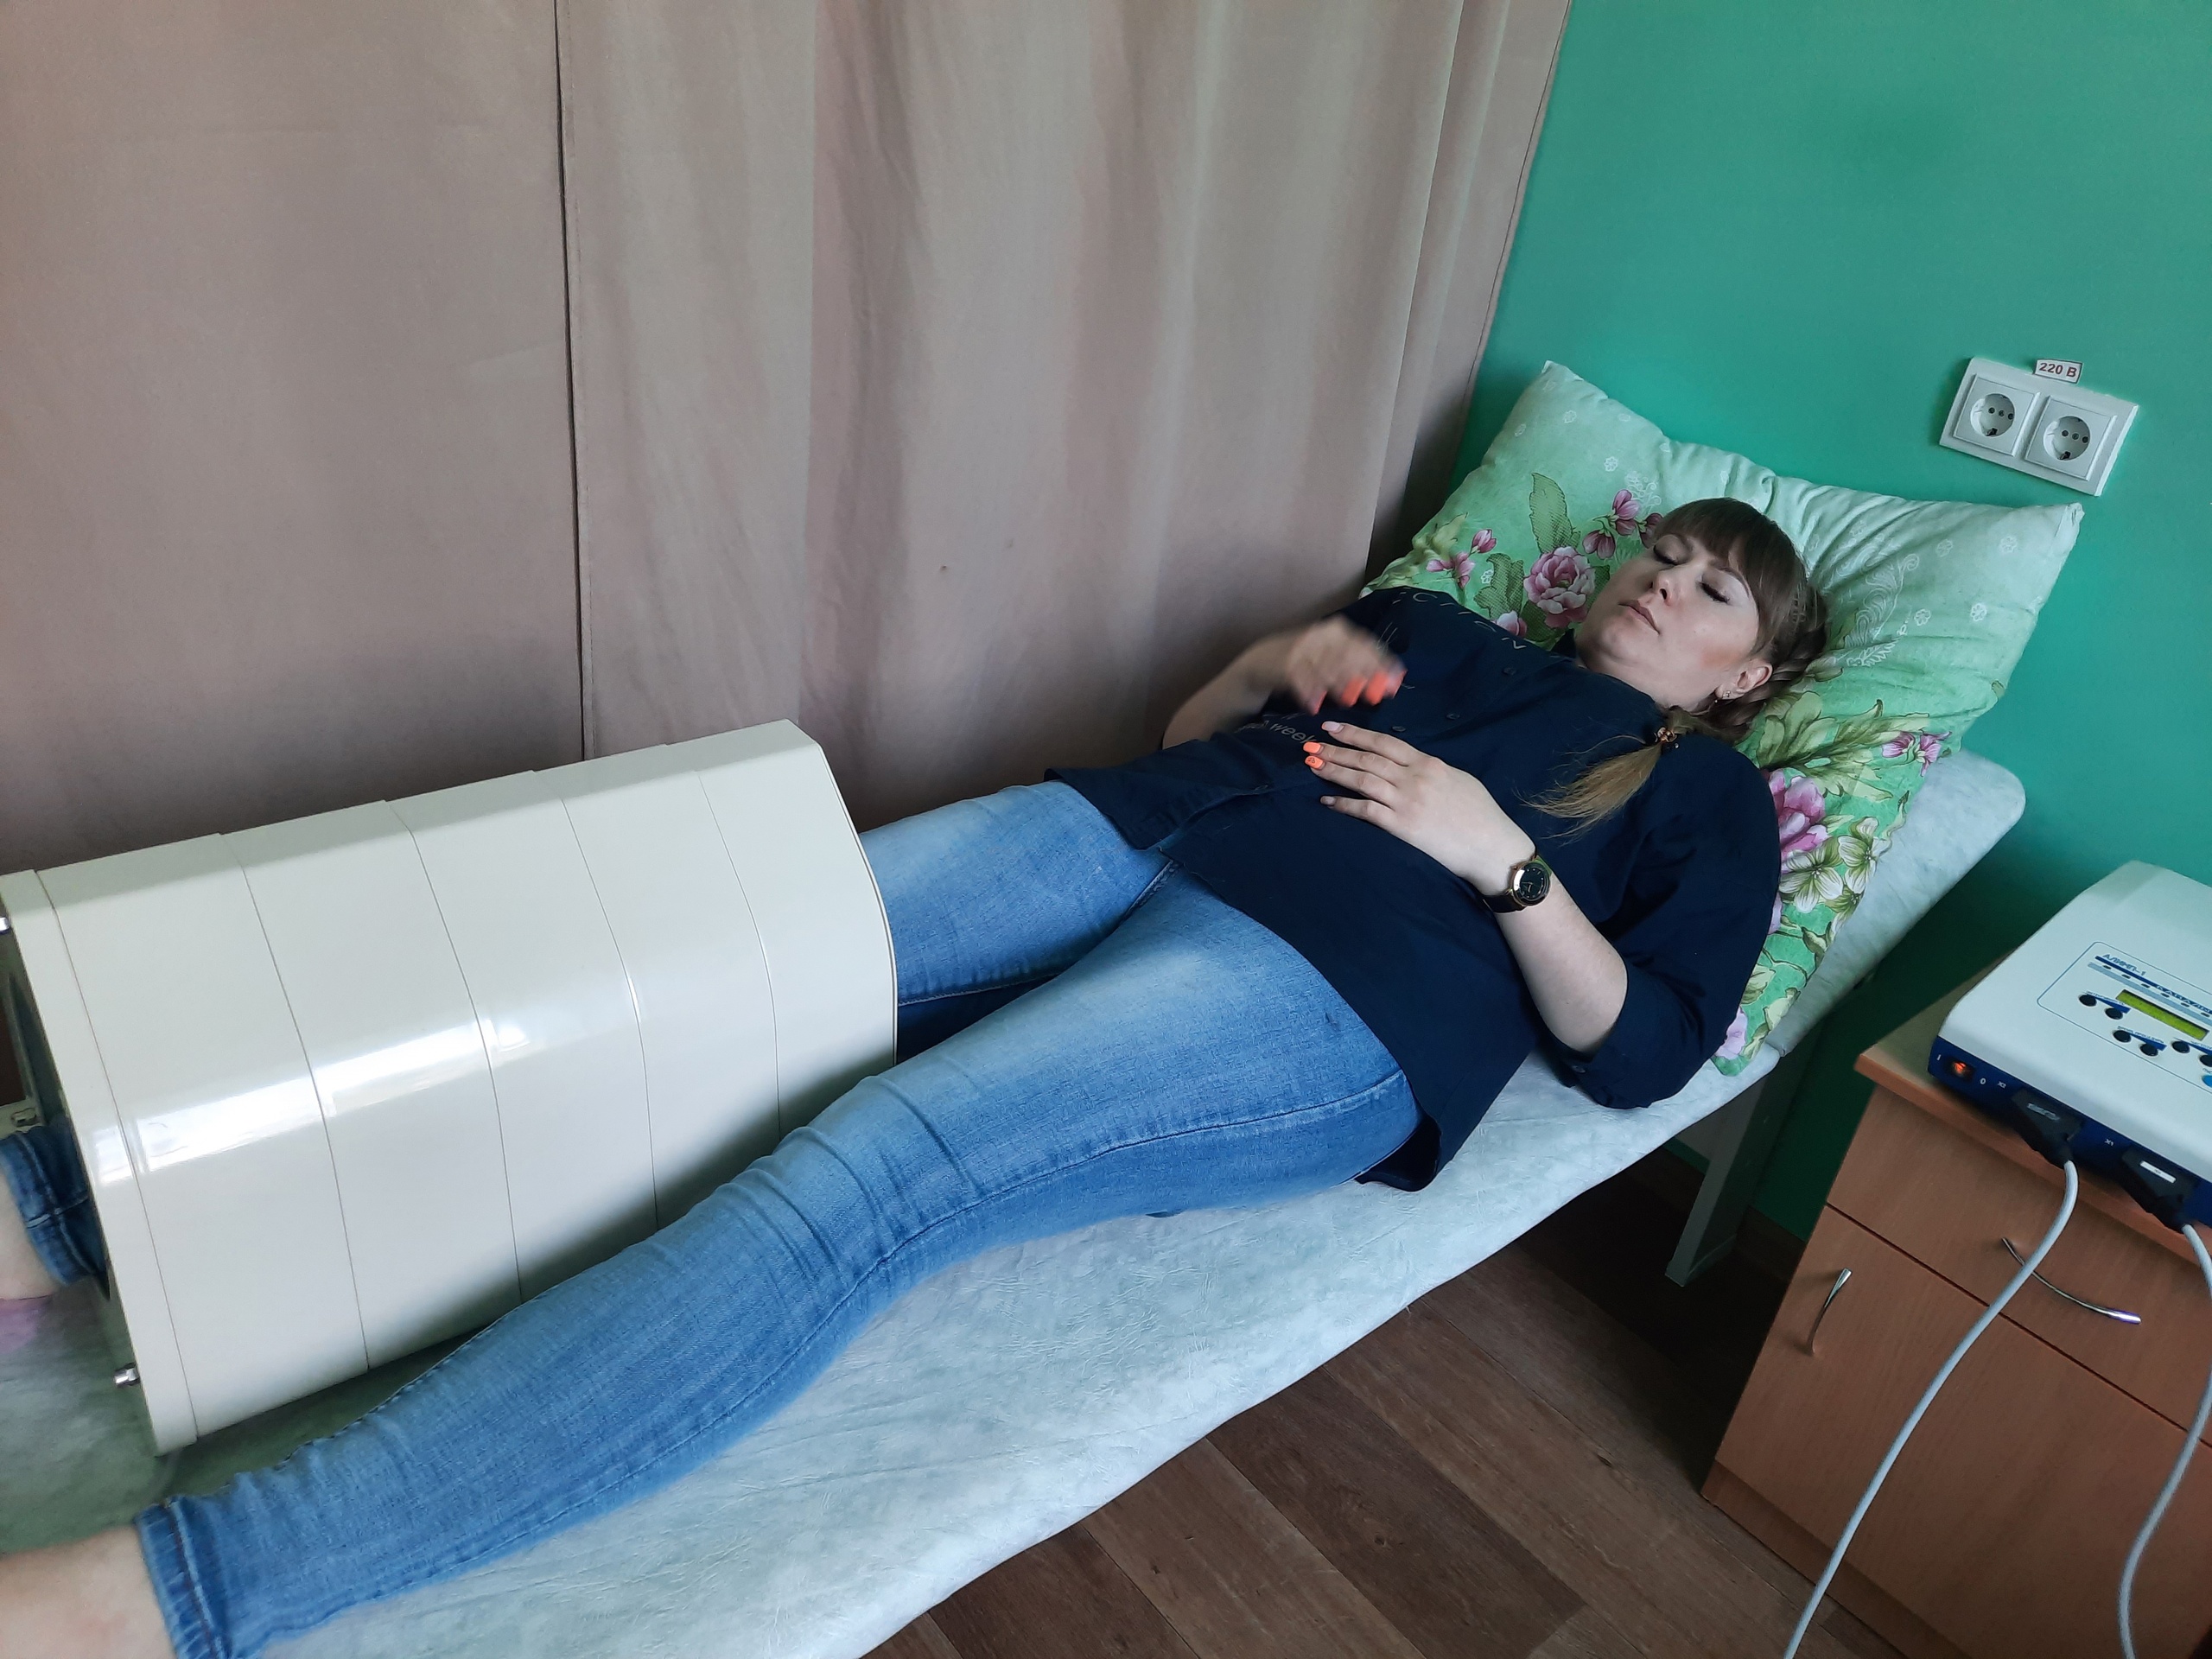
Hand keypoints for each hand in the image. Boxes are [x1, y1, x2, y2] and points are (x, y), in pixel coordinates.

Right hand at [1273, 619, 1404, 715]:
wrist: (1262, 660)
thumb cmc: (1305, 662)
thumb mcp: (1331, 658)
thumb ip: (1357, 667)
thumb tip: (1390, 681)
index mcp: (1337, 631)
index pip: (1366, 645)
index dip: (1382, 664)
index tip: (1395, 683)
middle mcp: (1323, 635)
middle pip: (1350, 656)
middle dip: (1365, 677)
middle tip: (1375, 696)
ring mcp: (1304, 648)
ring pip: (1329, 669)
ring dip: (1340, 686)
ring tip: (1349, 700)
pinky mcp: (1287, 663)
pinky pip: (1304, 680)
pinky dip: (1311, 694)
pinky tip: (1316, 706)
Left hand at [1304, 722, 1534, 892]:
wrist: (1491, 847)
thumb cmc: (1481, 814)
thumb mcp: (1459, 779)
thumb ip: (1432, 769)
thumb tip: (1412, 764)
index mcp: (1428, 764)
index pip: (1384, 743)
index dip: (1355, 734)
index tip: (1332, 728)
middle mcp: (1414, 778)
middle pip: (1367, 758)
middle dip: (1336, 750)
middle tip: (1310, 744)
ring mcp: (1407, 802)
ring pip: (1362, 779)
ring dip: (1334, 771)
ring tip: (1312, 765)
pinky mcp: (1402, 827)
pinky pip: (1366, 811)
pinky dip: (1344, 804)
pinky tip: (1327, 800)